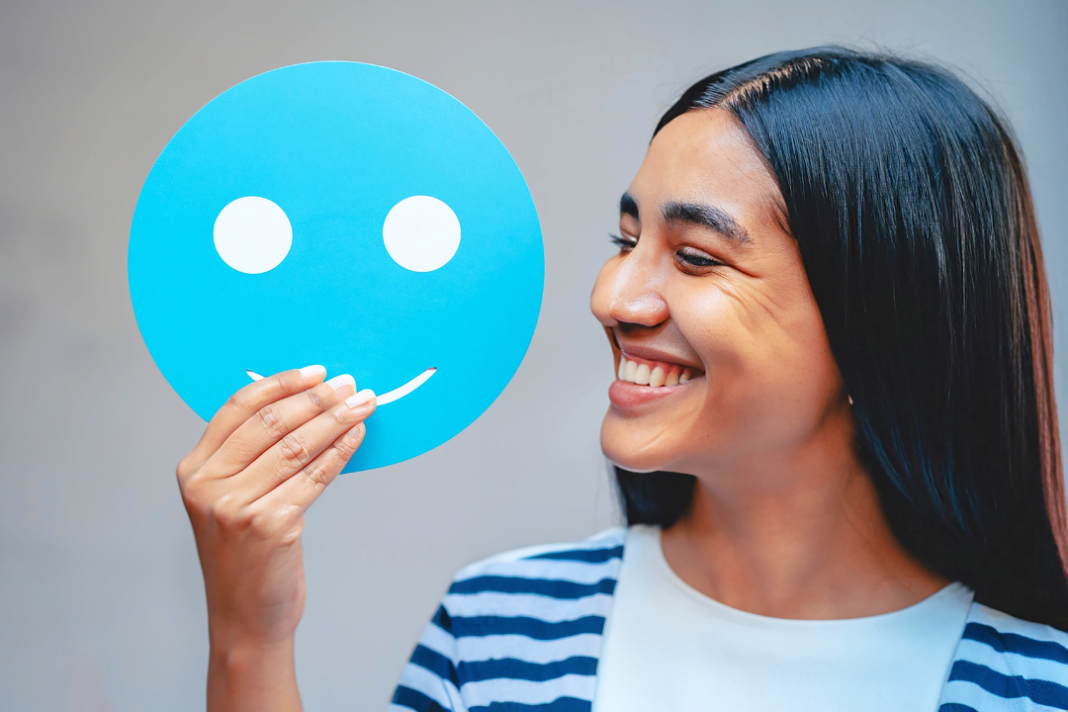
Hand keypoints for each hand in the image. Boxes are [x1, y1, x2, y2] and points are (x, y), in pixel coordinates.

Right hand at [176, 366, 375, 710]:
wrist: (244, 618)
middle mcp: (208, 485)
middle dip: (318, 398)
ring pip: (298, 445)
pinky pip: (315, 475)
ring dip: (337, 419)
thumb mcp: (230, 500)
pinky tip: (357, 436)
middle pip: (272, 422)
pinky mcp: (270, 525)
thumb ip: (248, 456)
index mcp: (194, 470)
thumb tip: (304, 404)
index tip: (317, 372)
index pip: (238, 407)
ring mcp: (237, 506)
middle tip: (349, 384)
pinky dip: (341, 451)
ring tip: (364, 404)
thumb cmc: (245, 555)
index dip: (282, 384)